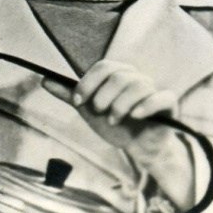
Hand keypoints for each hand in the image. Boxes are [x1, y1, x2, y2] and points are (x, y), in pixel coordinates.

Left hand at [43, 60, 195, 208]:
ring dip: (120, 105)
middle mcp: (137, 78)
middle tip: (99, 112)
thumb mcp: (89, 109)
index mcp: (119, 74)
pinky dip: (146, 105)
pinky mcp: (168, 104)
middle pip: (119, 76)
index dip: (88, 83)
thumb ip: (70, 95)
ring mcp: (153, 90)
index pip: (103, 67)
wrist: (137, 146)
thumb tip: (45, 79)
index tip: (78, 102)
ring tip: (113, 120)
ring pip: (138, 86)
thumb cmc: (115, 123)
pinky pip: (161, 97)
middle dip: (103, 96)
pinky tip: (135, 116)